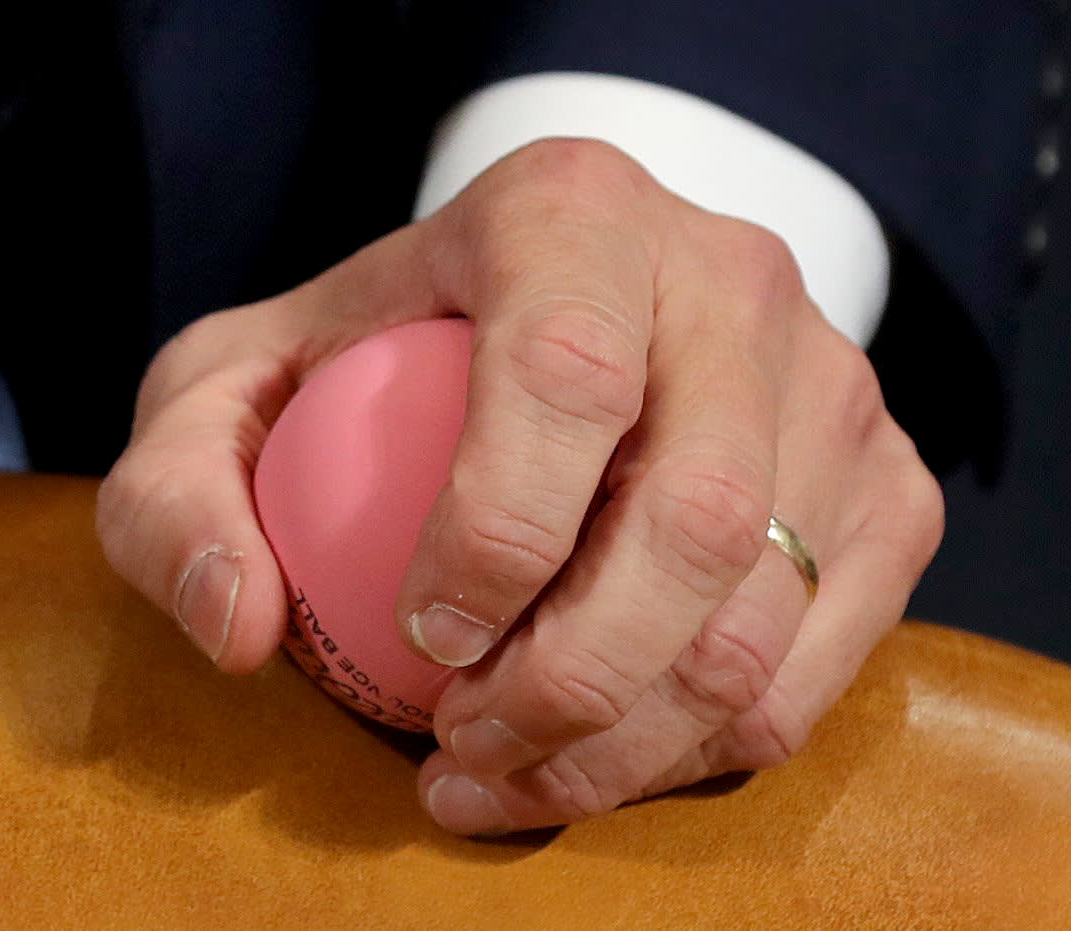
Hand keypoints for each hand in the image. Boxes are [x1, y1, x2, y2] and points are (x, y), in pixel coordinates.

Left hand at [97, 139, 942, 833]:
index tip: (421, 640)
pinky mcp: (889, 484)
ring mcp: (832, 383)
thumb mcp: (232, 389)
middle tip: (462, 744)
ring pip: (761, 617)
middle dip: (566, 686)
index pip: (560, 375)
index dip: (489, 538)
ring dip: (627, 746)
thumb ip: (180, 488)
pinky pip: (819, 661)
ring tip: (512, 767)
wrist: (552, 313)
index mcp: (574, 214)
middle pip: (689, 517)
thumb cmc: (381, 354)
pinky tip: (609, 755)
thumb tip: (238, 626)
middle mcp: (730, 277)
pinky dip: (706, 747)